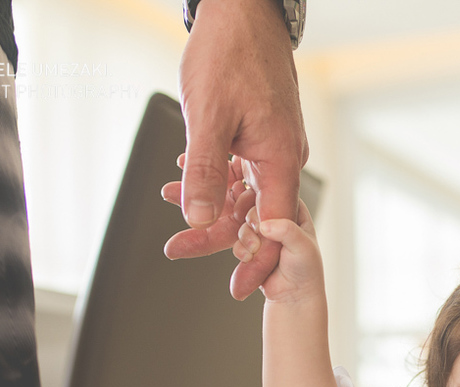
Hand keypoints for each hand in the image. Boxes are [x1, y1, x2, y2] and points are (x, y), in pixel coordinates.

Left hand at [163, 0, 308, 300]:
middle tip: (180, 248)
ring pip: (246, 192)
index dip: (257, 259)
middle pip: (256, 214)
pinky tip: (189, 179)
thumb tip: (197, 217)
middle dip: (218, 234)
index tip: (240, 286)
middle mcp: (283, 156)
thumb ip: (204, 172)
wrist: (241, 11)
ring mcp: (273, 144)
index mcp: (280, 158)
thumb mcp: (208, 118)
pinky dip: (217, 179)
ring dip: (212, 205)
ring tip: (176, 217)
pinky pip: (242, 169)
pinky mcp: (261, 132)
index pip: (274, 226)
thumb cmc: (230, 54)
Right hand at [237, 200, 320, 302]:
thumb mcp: (302, 247)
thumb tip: (265, 224)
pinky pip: (238, 241)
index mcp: (294, 210)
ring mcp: (263, 233)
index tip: (258, 216)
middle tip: (258, 237)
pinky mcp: (251, 247)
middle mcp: (277, 219)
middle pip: (253, 207)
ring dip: (245, 238)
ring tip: (255, 252)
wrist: (293, 295)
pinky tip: (249, 259)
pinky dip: (241, 250)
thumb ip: (287, 231)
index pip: (274, 192)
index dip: (262, 202)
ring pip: (243, 224)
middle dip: (252, 224)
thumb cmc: (305, 271)